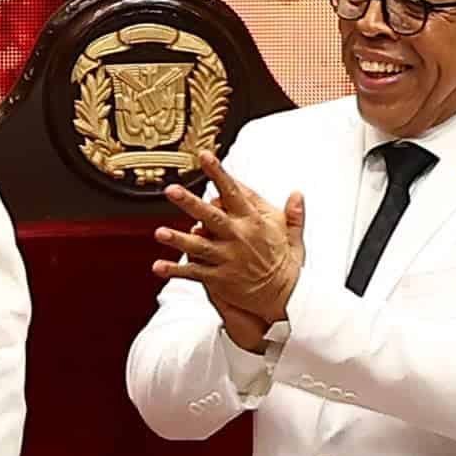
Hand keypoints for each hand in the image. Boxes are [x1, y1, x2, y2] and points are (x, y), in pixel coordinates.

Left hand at [152, 159, 306, 339]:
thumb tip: (297, 193)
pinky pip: (194, 273)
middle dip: (191, 203)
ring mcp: (227, 259)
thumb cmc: (287, 264)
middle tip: (171, 190)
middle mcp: (238, 238)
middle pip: (211, 216)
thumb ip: (292, 214)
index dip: (219, 173)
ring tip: (160, 232)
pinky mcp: (220, 279)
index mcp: (254, 222)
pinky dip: (175, 270)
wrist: (287, 299)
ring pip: (198, 246)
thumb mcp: (293, 236)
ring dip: (178, 239)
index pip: (234, 193)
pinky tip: (158, 267)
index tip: (204, 156)